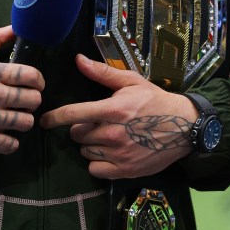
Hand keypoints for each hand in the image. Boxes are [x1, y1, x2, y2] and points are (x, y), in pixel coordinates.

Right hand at [0, 25, 44, 159]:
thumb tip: (16, 27)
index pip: (29, 74)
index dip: (38, 80)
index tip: (35, 85)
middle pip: (33, 99)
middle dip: (31, 102)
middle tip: (22, 103)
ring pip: (27, 122)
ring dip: (23, 122)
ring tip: (14, 119)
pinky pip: (12, 144)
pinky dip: (10, 143)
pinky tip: (3, 136)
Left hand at [40, 54, 196, 178]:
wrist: (185, 126)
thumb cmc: (156, 101)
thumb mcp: (131, 82)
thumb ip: (102, 73)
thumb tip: (78, 60)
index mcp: (112, 110)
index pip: (73, 115)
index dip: (54, 118)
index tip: (44, 121)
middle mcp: (113, 134)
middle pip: (77, 135)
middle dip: (81, 128)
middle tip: (96, 123)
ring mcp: (120, 154)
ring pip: (86, 152)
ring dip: (89, 145)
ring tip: (105, 137)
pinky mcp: (126, 170)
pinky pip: (96, 170)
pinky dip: (97, 163)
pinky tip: (108, 153)